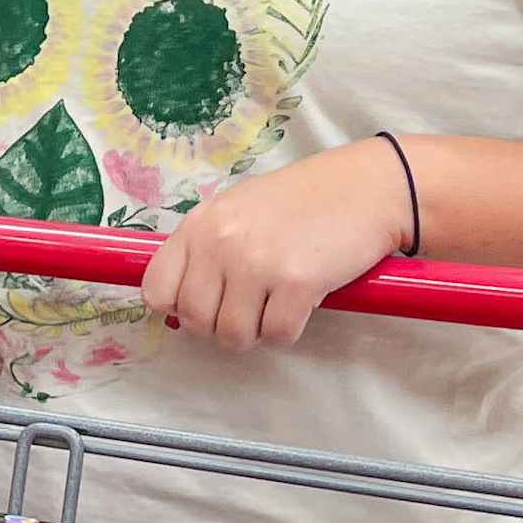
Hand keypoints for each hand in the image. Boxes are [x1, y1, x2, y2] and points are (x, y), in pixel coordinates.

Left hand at [137, 141, 411, 352]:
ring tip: (274, 307)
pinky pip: (276, 335)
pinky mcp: (297, 282)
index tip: (205, 306)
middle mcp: (220, 242)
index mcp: (199, 224)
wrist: (366, 187)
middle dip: (220, 327)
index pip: (156, 290)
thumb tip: (178, 302)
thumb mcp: (237, 210)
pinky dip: (288, 331)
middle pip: (194, 321)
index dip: (179, 309)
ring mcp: (257, 263)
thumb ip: (205, 248)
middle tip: (248, 311)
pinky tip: (300, 305)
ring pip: (233, 335)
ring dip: (255, 333)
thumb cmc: (302, 201)